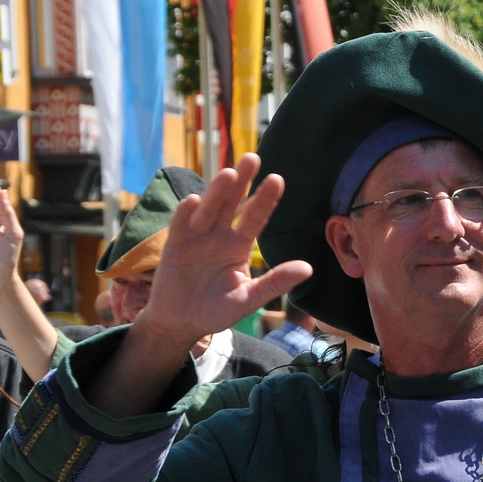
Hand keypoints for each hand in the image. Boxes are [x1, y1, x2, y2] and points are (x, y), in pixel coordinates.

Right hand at [131, 153, 310, 350]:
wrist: (182, 324)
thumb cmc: (216, 310)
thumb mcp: (249, 299)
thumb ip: (275, 283)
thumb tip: (308, 268)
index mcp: (239, 246)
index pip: (254, 218)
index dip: (264, 200)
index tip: (277, 179)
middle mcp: (218, 236)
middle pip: (231, 204)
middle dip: (242, 182)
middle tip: (253, 158)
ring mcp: (195, 238)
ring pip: (208, 210)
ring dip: (217, 192)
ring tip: (228, 173)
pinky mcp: (174, 247)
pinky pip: (180, 227)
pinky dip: (185, 214)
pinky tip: (193, 201)